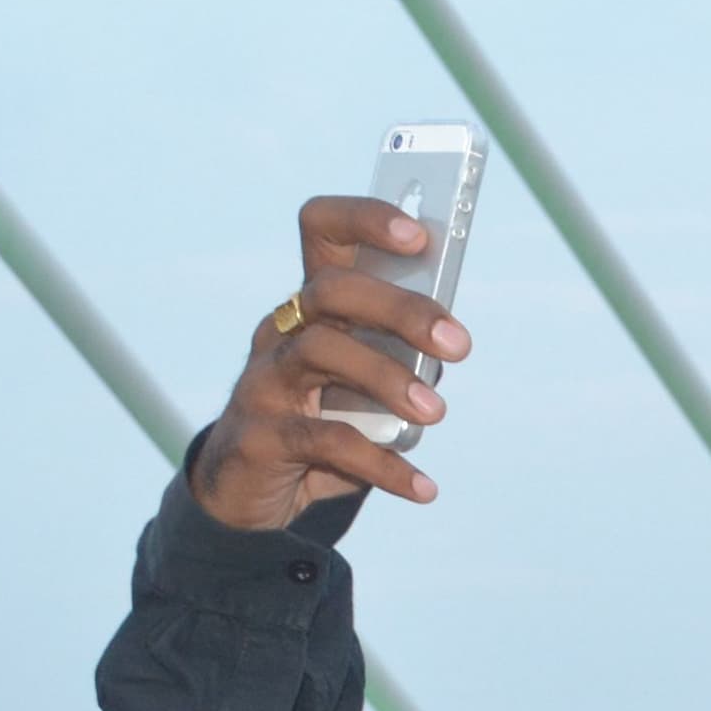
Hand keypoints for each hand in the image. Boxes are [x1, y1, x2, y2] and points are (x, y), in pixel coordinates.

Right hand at [191, 197, 475, 530]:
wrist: (252, 490)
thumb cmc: (324, 420)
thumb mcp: (366, 383)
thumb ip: (404, 358)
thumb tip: (447, 347)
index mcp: (311, 305)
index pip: (322, 231)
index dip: (365, 220)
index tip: (420, 236)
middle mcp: (281, 330)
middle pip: (332, 291)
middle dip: (400, 309)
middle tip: (458, 344)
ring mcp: (263, 380)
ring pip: (321, 352)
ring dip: (388, 379)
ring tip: (436, 412)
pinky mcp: (259, 436)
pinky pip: (326, 441)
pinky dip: (381, 465)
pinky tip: (422, 486)